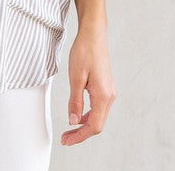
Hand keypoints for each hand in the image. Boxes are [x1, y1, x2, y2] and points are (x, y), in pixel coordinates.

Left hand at [61, 23, 117, 144]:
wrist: (93, 34)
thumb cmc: (85, 51)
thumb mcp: (75, 77)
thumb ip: (75, 101)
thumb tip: (73, 121)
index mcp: (103, 95)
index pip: (94, 126)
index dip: (80, 136)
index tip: (67, 141)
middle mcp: (109, 96)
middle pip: (97, 124)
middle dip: (81, 133)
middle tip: (65, 138)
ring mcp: (109, 92)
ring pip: (98, 116)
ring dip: (84, 125)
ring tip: (69, 129)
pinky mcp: (105, 87)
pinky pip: (98, 107)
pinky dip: (87, 115)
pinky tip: (78, 115)